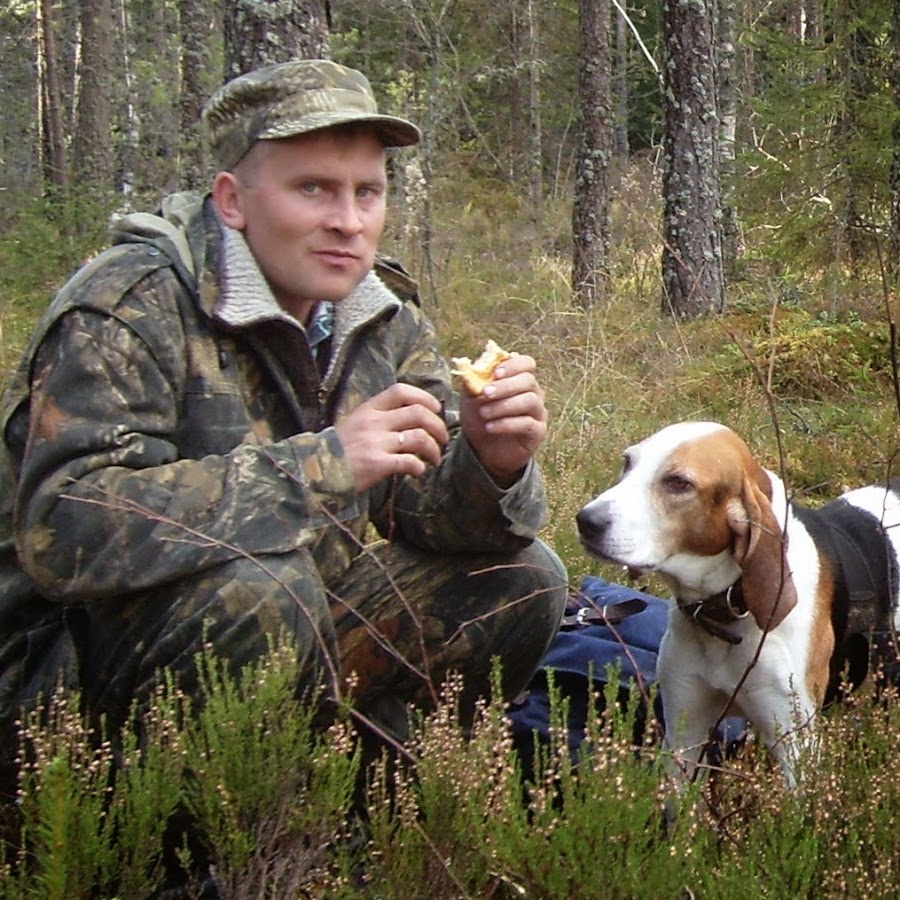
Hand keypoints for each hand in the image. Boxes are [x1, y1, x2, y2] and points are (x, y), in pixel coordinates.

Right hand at [335, 383, 448, 491]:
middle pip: (418, 414)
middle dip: (438, 426)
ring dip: (434, 449)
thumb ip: (379, 418)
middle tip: (442, 439)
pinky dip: (419, 467)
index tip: (436, 409)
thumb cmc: (339, 449)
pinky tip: (417, 471)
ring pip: (420, 438)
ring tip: (434, 458)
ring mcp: (376, 443)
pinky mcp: (377, 464)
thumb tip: (411, 417)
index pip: (401, 391)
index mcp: (369, 409)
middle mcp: (374, 422)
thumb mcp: (355, 423)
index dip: (424, 397)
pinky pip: (410, 462)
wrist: (316, 471)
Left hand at [459, 353, 547, 484]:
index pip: (527, 363)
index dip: (513, 365)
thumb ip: (474, 381)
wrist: (483, 450)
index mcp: (519, 380)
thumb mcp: (470, 398)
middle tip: (485, 394)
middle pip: (528, 381)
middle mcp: (533, 393)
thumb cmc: (480, 418)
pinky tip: (490, 427)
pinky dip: (506, 424)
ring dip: (504, 405)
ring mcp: (538, 413)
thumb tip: (476, 367)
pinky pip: (527, 423)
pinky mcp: (538, 432)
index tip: (496, 374)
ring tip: (484, 413)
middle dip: (505, 386)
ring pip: (530, 401)